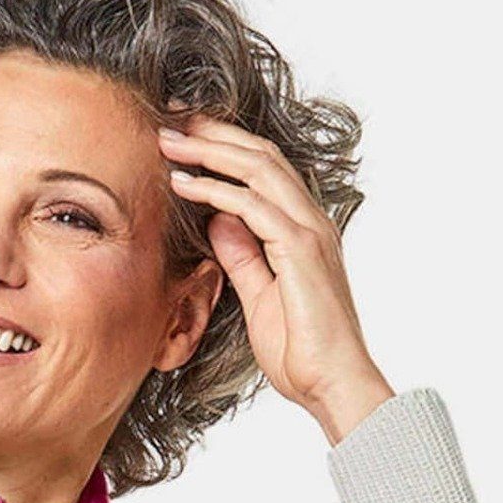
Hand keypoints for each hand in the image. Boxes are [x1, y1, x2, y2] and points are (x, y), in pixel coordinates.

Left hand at [158, 113, 392, 443]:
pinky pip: (253, 206)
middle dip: (214, 133)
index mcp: (302, 230)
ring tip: (169, 139)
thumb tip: (218, 222)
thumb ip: (243, 257)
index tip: (183, 138)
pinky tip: (183, 184)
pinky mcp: (301, 249)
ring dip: (209, 150)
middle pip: (260, 156)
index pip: (262, 172)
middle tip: (171, 118)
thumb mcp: (259, 298)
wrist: (333, 383)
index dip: (223, 148)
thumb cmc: (301, 351)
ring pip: (257, 169)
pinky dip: (215, 190)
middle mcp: (310, 221)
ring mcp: (309, 231)